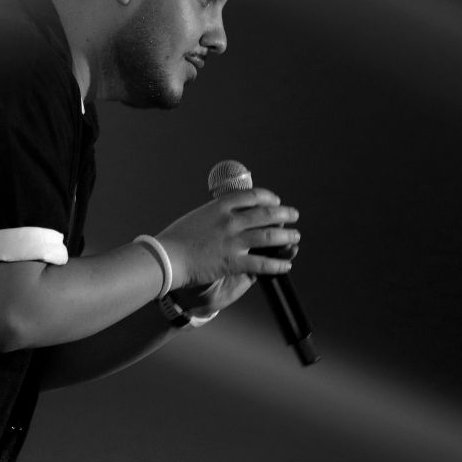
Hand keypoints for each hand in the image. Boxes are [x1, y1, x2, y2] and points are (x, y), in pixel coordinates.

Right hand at [155, 188, 298, 289]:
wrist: (166, 257)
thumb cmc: (176, 238)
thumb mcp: (197, 216)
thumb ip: (215, 213)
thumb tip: (227, 213)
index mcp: (220, 206)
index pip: (252, 196)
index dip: (269, 197)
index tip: (275, 201)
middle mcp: (230, 221)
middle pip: (266, 213)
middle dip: (284, 214)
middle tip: (294, 215)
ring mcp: (233, 241)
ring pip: (269, 237)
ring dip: (286, 236)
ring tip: (295, 237)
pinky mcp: (233, 261)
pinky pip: (262, 263)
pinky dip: (277, 264)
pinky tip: (287, 265)